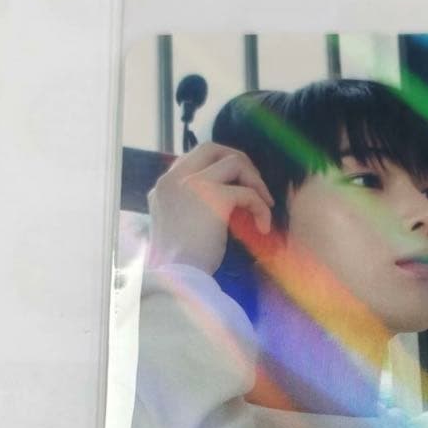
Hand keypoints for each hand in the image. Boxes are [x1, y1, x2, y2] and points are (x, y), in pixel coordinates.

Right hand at [146, 142, 273, 273]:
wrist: (176, 279)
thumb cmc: (178, 266)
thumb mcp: (174, 229)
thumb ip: (187, 208)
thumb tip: (217, 207)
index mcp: (163, 187)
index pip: (193, 159)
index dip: (218, 167)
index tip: (235, 186)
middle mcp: (174, 179)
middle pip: (212, 148)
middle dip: (240, 163)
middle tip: (255, 188)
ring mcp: (193, 184)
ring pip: (234, 162)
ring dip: (255, 181)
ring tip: (264, 205)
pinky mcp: (214, 197)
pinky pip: (247, 193)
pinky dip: (261, 208)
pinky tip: (263, 227)